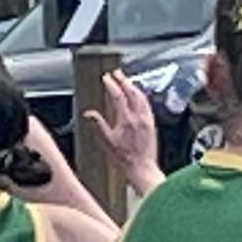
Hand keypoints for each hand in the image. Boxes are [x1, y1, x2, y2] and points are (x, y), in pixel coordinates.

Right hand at [84, 71, 162, 196]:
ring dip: (133, 86)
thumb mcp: (106, 142)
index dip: (112, 85)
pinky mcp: (152, 124)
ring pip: (142, 97)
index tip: (106, 78)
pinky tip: (139, 96)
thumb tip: (89, 113)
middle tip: (117, 73)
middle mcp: (139, 118)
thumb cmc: (124, 158)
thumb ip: (98, 124)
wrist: (142, 168)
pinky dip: (141, 96)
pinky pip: (147, 104)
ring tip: (127, 81)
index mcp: (126, 120)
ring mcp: (147, 120)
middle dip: (124, 80)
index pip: (118, 96)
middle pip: (132, 92)